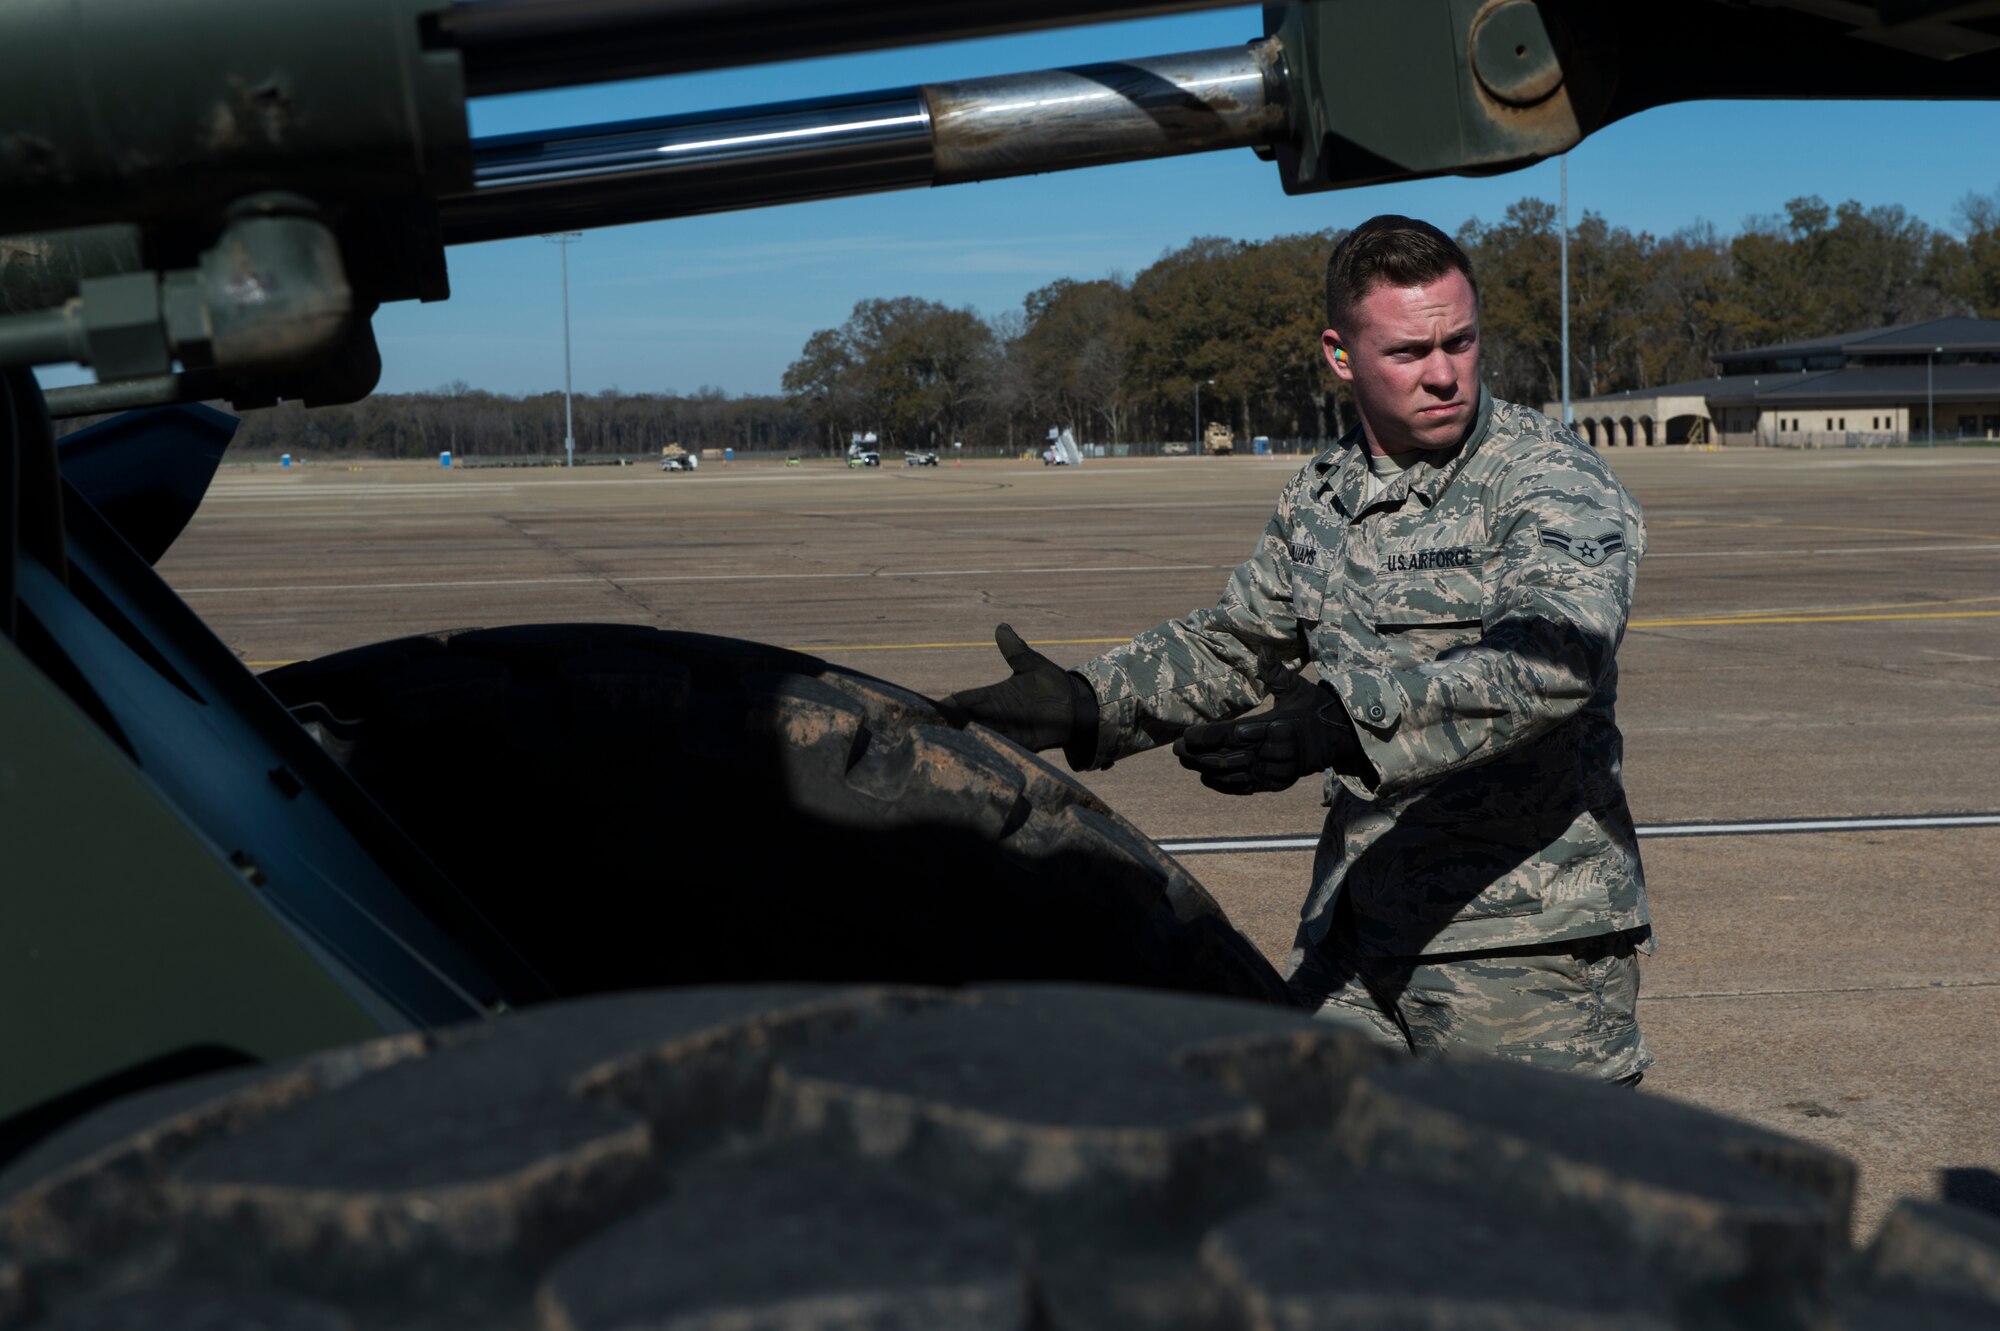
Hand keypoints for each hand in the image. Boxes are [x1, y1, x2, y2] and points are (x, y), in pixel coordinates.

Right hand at [943, 623, 1093, 753]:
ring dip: (967, 741)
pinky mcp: (1023, 744)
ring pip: (980, 737)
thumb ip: (1015, 650)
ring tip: (949, 745)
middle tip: (931, 731)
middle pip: (966, 721)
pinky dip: (991, 751)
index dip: (948, 705)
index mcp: (994, 695)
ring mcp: (1009, 730)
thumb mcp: (1032, 664)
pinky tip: (979, 754)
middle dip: (950, 726)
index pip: (963, 700)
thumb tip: (1001, 627)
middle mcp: (997, 714)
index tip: (933, 708)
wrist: (1078, 705)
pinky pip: (1003, 750)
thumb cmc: (1053, 682)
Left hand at [1173, 677, 1360, 794]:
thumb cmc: (1312, 707)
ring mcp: (1275, 771)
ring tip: (1186, 762)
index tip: (1185, 736)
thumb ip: (1274, 671)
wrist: (1339, 737)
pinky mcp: (1277, 783)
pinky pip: (1245, 787)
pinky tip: (1206, 778)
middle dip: (1198, 755)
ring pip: (1233, 775)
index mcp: (1275, 726)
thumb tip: (1262, 649)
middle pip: (1227, 757)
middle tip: (1176, 751)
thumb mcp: (1296, 687)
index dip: (1206, 738)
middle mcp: (1273, 752)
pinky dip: (1224, 785)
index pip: (1232, 735)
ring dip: (1206, 770)